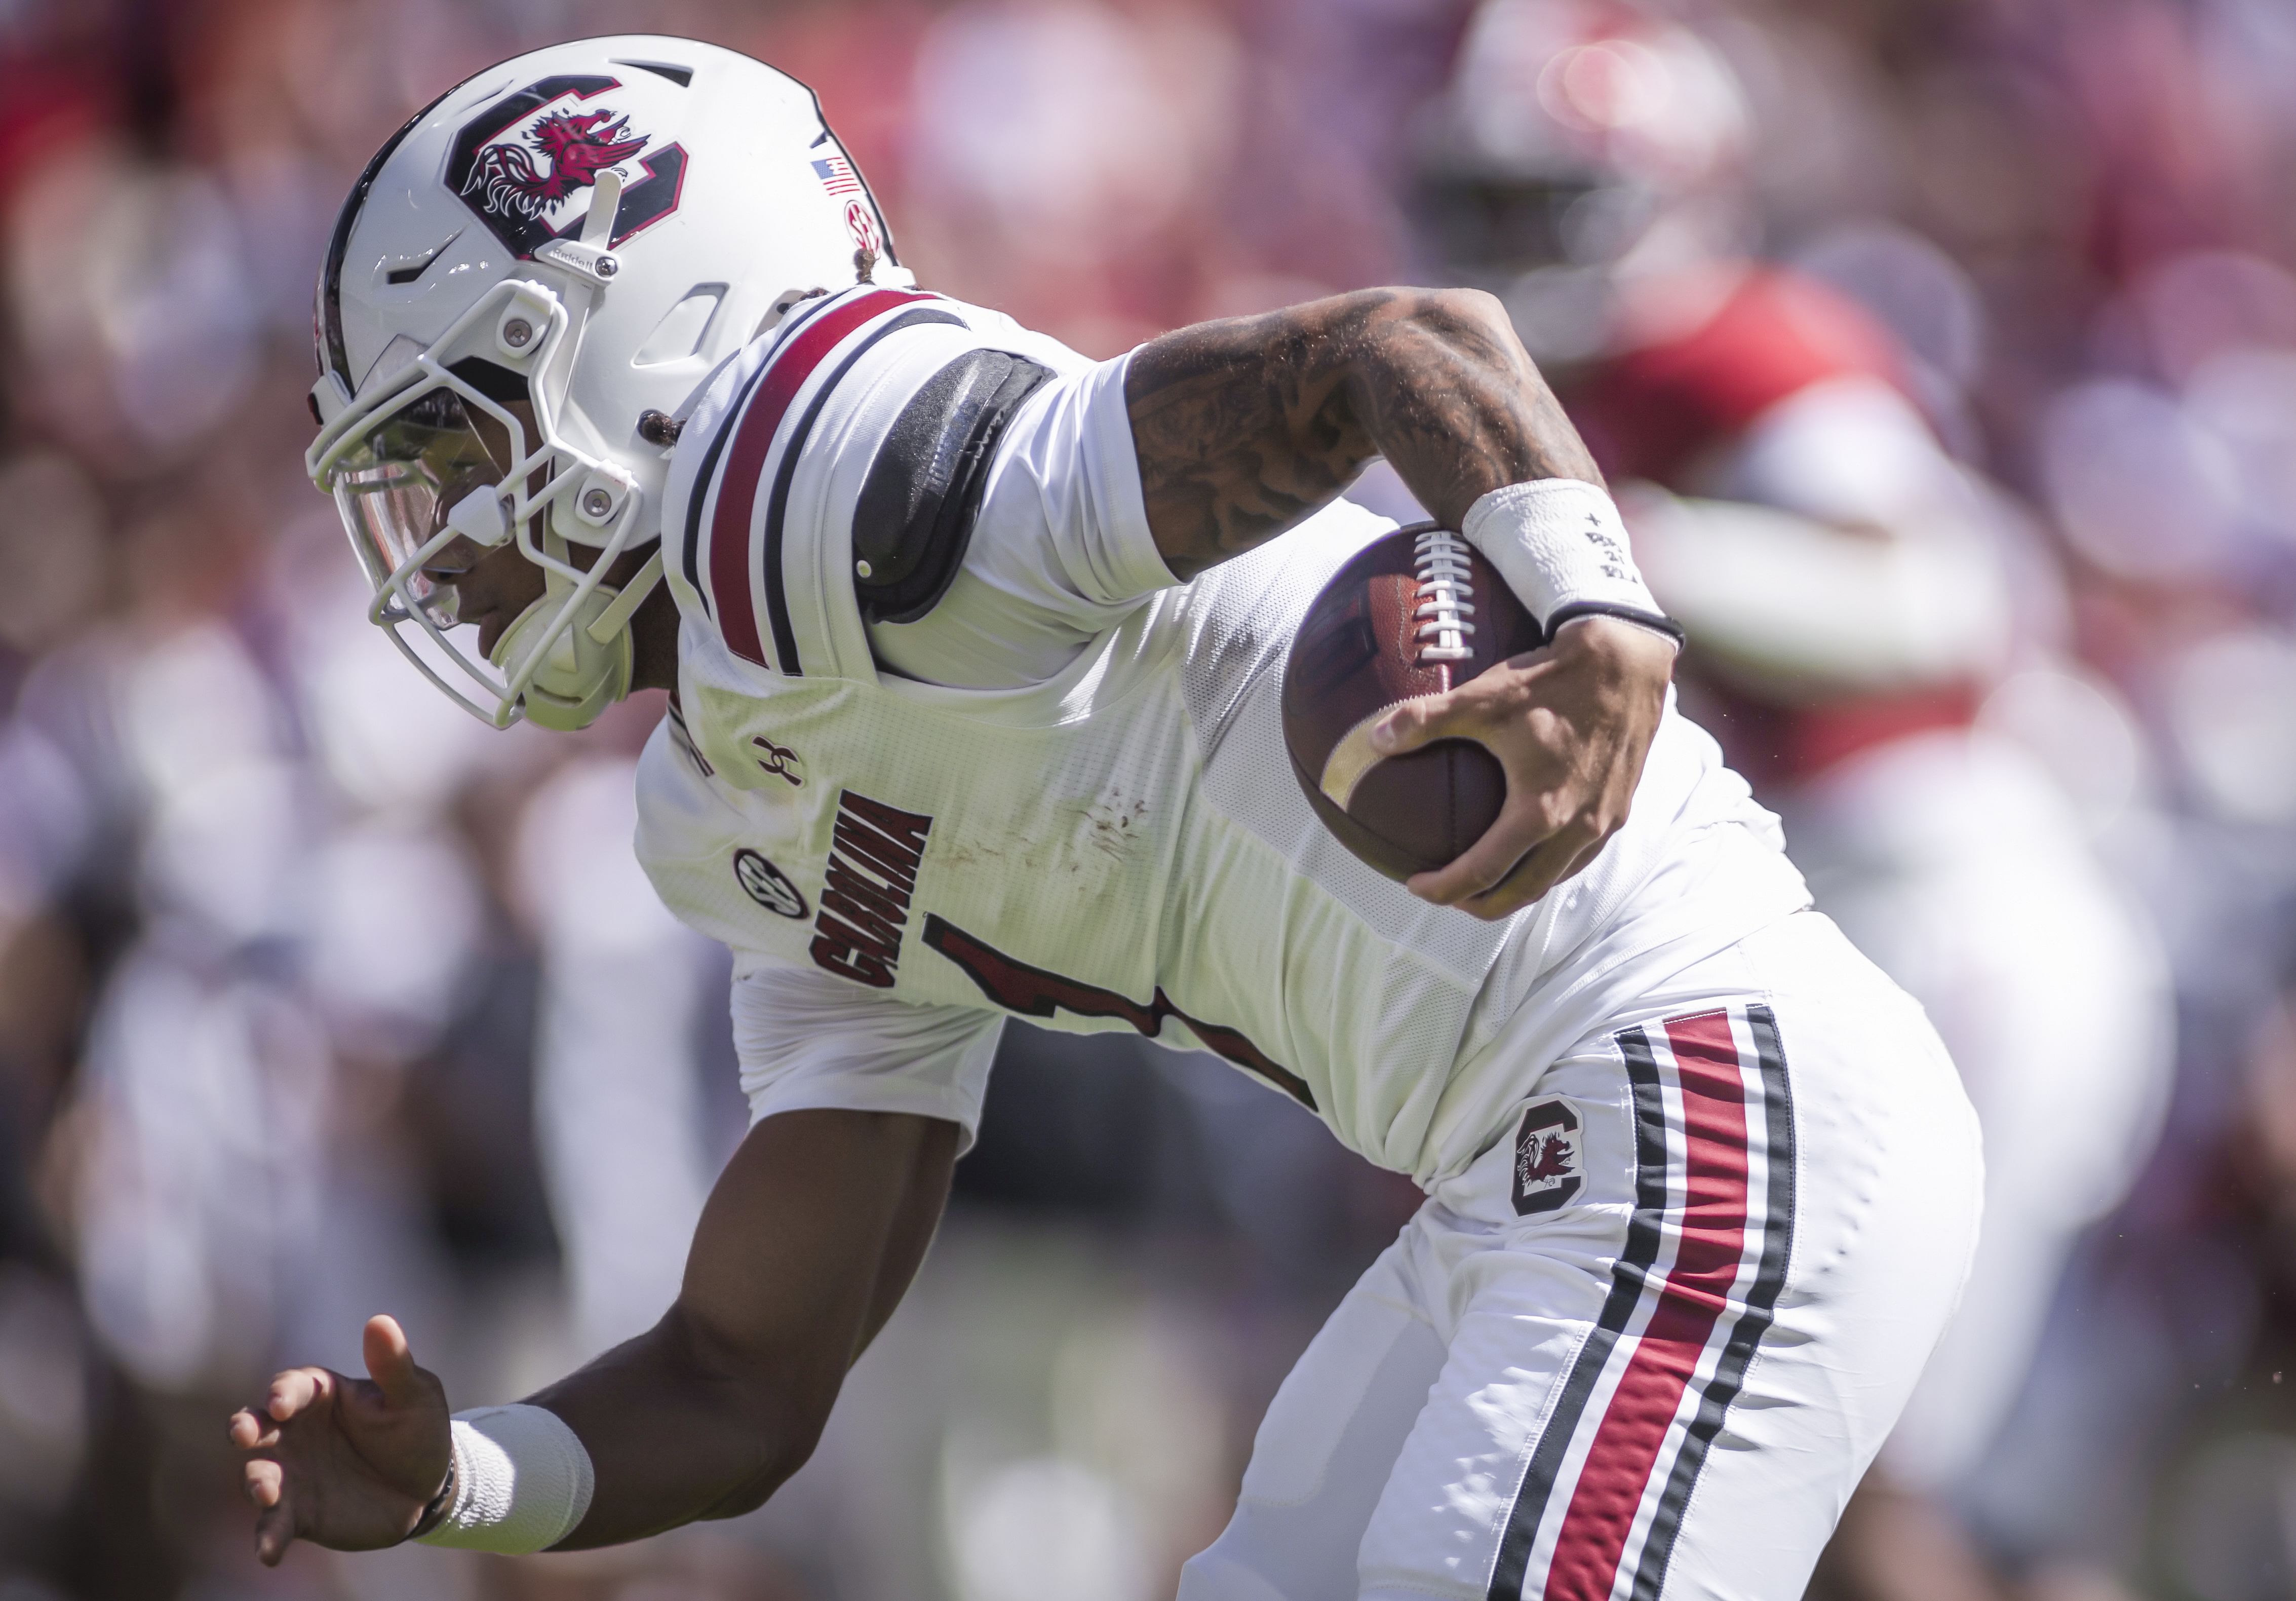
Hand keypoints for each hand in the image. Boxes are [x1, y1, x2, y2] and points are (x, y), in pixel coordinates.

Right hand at [229, 1315, 451, 1565]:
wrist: (429, 1486)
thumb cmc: (418, 1430)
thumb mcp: (414, 1396)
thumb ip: (393, 1365)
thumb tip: (380, 1321)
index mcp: (321, 1395)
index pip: (291, 1386)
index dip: (283, 1392)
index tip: (283, 1402)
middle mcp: (296, 1432)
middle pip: (256, 1426)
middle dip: (245, 1428)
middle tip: (244, 1434)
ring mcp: (293, 1473)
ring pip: (259, 1474)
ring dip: (257, 1483)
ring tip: (268, 1494)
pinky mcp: (298, 1513)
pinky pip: (275, 1525)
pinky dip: (268, 1537)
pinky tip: (270, 1553)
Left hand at [1370, 615, 1674, 920]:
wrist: (1627, 662)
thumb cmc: (1553, 679)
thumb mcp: (1482, 697)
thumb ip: (1424, 720)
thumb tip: (1375, 738)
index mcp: (1540, 812)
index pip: (1483, 873)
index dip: (1444, 888)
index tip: (1414, 885)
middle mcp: (1577, 828)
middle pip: (1522, 893)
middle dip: (1480, 904)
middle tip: (1447, 895)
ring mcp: (1604, 822)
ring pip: (1555, 878)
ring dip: (1517, 889)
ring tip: (1484, 879)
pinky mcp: (1620, 808)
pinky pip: (1580, 857)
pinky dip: (1549, 866)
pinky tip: (1529, 848)